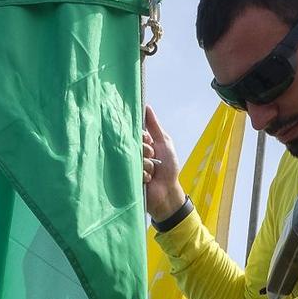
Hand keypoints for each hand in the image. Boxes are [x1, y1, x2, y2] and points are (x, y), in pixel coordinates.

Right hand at [142, 107, 184, 222]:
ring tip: (152, 173)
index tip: (150, 142)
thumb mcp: (164, 142)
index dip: (144, 137)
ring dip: (147, 165)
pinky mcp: (128, 177)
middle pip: (134, 144)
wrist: (167, 191)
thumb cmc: (169, 168)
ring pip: (135, 157)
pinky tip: (148, 180)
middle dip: (147, 151)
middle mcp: (135, 152)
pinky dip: (144, 175)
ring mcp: (131, 165)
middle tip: (154, 158)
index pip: (136, 132)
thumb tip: (146, 107)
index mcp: (143, 143)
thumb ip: (155, 126)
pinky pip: (134, 170)